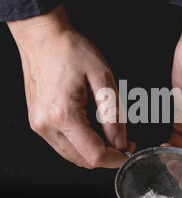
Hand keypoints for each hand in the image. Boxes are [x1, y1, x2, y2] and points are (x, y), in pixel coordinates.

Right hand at [8, 5, 133, 168]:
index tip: (128, 151)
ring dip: (92, 150)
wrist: (42, 37)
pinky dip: (79, 142)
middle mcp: (47, 125)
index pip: (94, 155)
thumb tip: (121, 141)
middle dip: (106, 155)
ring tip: (105, 129)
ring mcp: (39, 126)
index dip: (116, 159)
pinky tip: (89, 125)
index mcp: (64, 114)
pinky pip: (62, 145)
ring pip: (72, 156)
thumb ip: (113, 114)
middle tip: (121, 139)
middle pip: (83, 160)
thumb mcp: (102, 77)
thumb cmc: (70, 50)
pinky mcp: (37, 123)